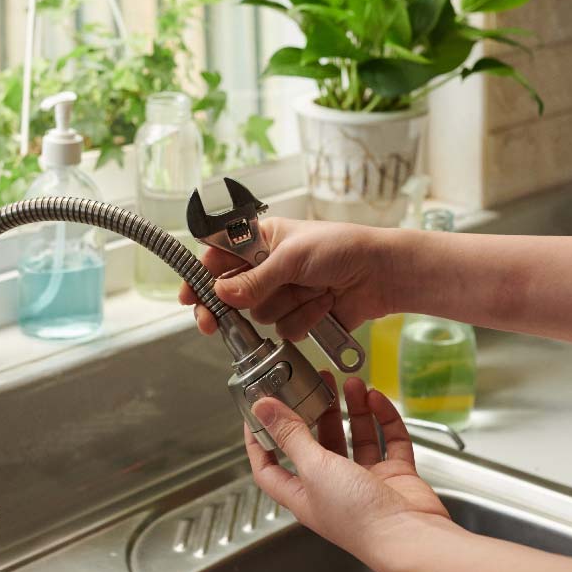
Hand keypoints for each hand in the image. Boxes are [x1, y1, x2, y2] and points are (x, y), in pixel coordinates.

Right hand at [177, 218, 397, 341]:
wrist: (381, 274)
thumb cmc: (341, 248)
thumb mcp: (292, 257)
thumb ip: (255, 279)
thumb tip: (222, 295)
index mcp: (261, 241)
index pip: (218, 258)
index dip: (201, 277)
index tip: (189, 296)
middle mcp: (268, 268)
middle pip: (230, 295)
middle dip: (225, 309)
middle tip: (211, 324)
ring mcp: (284, 294)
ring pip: (259, 315)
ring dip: (285, 306)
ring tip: (312, 290)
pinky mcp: (301, 317)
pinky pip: (285, 330)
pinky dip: (305, 320)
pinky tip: (324, 305)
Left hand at [244, 375, 451, 565]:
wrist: (409, 537)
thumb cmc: (357, 516)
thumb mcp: (314, 468)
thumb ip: (290, 435)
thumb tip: (262, 409)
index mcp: (303, 495)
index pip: (270, 467)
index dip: (261, 440)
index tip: (260, 411)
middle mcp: (332, 489)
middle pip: (318, 444)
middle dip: (318, 412)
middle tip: (319, 382)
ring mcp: (366, 483)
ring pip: (356, 438)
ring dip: (353, 410)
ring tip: (352, 383)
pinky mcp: (395, 477)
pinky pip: (389, 442)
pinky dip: (383, 420)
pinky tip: (377, 399)